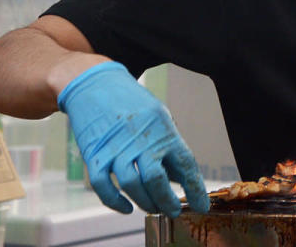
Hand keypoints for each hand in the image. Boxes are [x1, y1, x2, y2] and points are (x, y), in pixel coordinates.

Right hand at [58, 61, 209, 215]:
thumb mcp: (159, 117)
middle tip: (173, 211)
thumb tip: (180, 177)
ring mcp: (116, 147)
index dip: (195, 189)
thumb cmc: (131, 102)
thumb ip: (169, 146)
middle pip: (157, 179)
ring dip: (145, 202)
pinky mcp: (95, 154)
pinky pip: (103, 186)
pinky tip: (126, 207)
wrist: (95, 84)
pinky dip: (115, 201)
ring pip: (132, 184)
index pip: (185, 164)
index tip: (201, 205)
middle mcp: (141, 139)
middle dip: (167, 201)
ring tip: (153, 209)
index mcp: (163, 129)